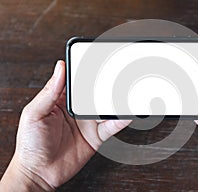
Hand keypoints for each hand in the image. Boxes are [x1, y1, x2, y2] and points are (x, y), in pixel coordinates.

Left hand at [0, 60, 130, 190]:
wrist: (40, 173)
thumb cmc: (31, 145)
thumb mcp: (34, 114)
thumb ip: (49, 92)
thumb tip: (60, 68)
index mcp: (60, 100)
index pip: (77, 82)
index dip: (87, 72)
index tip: (98, 62)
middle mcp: (77, 110)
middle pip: (96, 94)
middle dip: (107, 85)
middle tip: (118, 76)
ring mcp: (88, 123)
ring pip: (106, 109)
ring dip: (117, 102)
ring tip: (127, 93)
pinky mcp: (96, 137)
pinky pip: (112, 126)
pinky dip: (121, 120)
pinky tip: (128, 113)